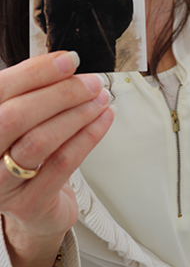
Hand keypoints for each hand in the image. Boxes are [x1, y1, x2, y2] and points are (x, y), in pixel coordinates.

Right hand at [0, 51, 113, 266]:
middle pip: (15, 116)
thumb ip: (35, 92)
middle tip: (91, 83)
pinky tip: (103, 120)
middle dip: (60, 93)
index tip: (69, 60)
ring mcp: (1, 184)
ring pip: (39, 140)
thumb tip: (65, 63)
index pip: (2, 90)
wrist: (35, 205)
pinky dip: (88, 136)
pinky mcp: (29, 204)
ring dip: (77, 114)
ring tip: (100, 99)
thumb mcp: (24, 119)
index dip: (36, 72)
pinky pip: (62, 164)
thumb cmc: (28, 153)